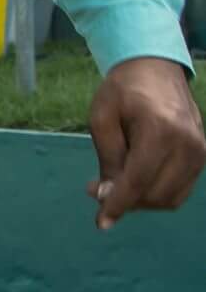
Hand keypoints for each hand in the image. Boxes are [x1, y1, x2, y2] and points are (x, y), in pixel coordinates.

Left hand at [87, 56, 204, 230]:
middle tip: (95, 191)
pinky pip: (180, 189)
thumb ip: (107, 159)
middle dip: (125, 202)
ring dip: (140, 201)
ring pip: (170, 197)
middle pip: (156, 194)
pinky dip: (156, 193)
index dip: (118, 204)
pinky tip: (133, 181)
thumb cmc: (122, 90)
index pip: (139, 180)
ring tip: (112, 185)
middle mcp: (187, 144)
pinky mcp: (202, 156)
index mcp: (159, 129)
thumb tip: (107, 197)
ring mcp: (199, 152)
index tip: (101, 223)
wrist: (155, 68)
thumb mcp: (102, 118)